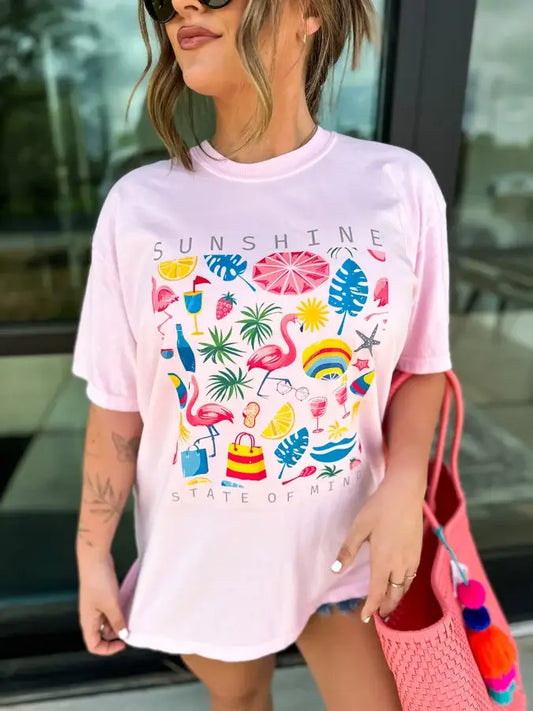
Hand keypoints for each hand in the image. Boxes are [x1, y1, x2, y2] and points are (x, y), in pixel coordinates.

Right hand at [78, 550, 128, 654]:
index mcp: (87, 622)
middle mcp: (89, 616)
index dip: (108, 649)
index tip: (123, 643)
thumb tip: (123, 635)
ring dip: (117, 622)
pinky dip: (117, 611)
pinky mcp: (100, 596)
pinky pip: (108, 610)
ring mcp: (94, 606)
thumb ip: (117, 621)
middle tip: (129, 627)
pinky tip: (127, 606)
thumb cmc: (99, 581)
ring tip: (129, 616)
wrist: (94, 558)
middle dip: (115, 634)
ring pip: (106, 622)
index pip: (93, 646)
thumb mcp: (111, 604)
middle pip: (101, 635)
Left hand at [331, 474, 423, 621]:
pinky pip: (412, 577)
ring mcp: (412, 559)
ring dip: (396, 598)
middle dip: (386, 607)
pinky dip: (404, 586)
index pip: (377, 593)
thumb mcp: (359, 527)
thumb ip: (348, 550)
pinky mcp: (418, 552)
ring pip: (405, 587)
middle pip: (394, 594)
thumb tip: (336, 570)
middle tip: (378, 615)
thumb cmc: (379, 508)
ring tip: (388, 603)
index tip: (365, 618)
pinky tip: (400, 583)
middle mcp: (400, 565)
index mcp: (383, 561)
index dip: (371, 608)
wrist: (405, 493)